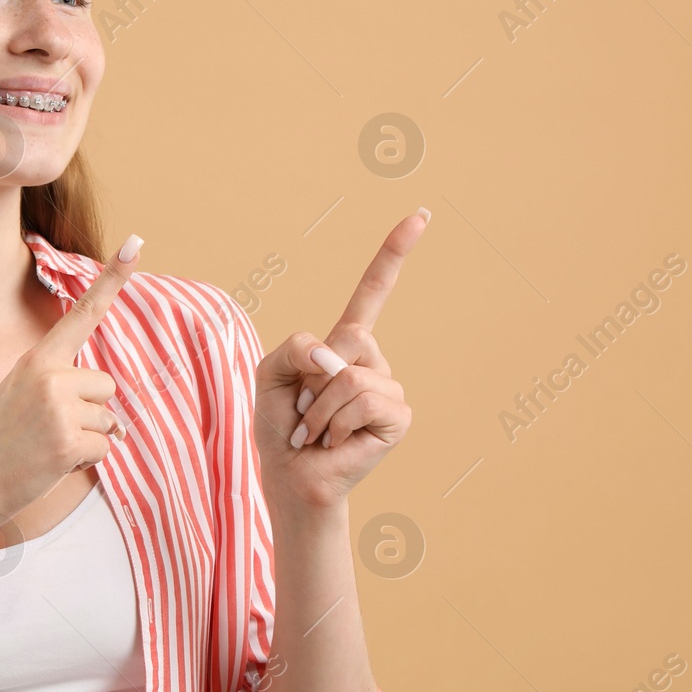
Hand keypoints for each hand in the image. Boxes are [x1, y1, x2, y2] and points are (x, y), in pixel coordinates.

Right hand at [0, 234, 143, 520]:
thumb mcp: (21, 397)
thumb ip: (64, 392)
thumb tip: (121, 426)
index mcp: (37, 359)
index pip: (83, 313)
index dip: (113, 278)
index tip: (137, 242)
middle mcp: (49, 376)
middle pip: (106, 385)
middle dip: (90, 411)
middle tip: (47, 429)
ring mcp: (58, 409)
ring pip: (109, 419)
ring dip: (87, 438)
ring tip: (45, 447)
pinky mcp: (67, 442)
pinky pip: (104, 448)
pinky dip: (85, 462)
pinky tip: (51, 464)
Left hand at [253, 212, 426, 509]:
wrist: (290, 476)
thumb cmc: (281, 427)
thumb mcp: (270, 372)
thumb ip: (295, 348)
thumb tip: (337, 358)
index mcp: (345, 345)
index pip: (373, 291)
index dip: (394, 254)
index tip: (421, 215)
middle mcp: (373, 362)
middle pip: (350, 334)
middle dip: (313, 375)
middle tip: (306, 411)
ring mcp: (389, 388)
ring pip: (350, 374)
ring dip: (319, 407)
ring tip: (317, 431)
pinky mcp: (398, 416)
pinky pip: (361, 398)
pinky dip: (334, 422)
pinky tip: (334, 442)